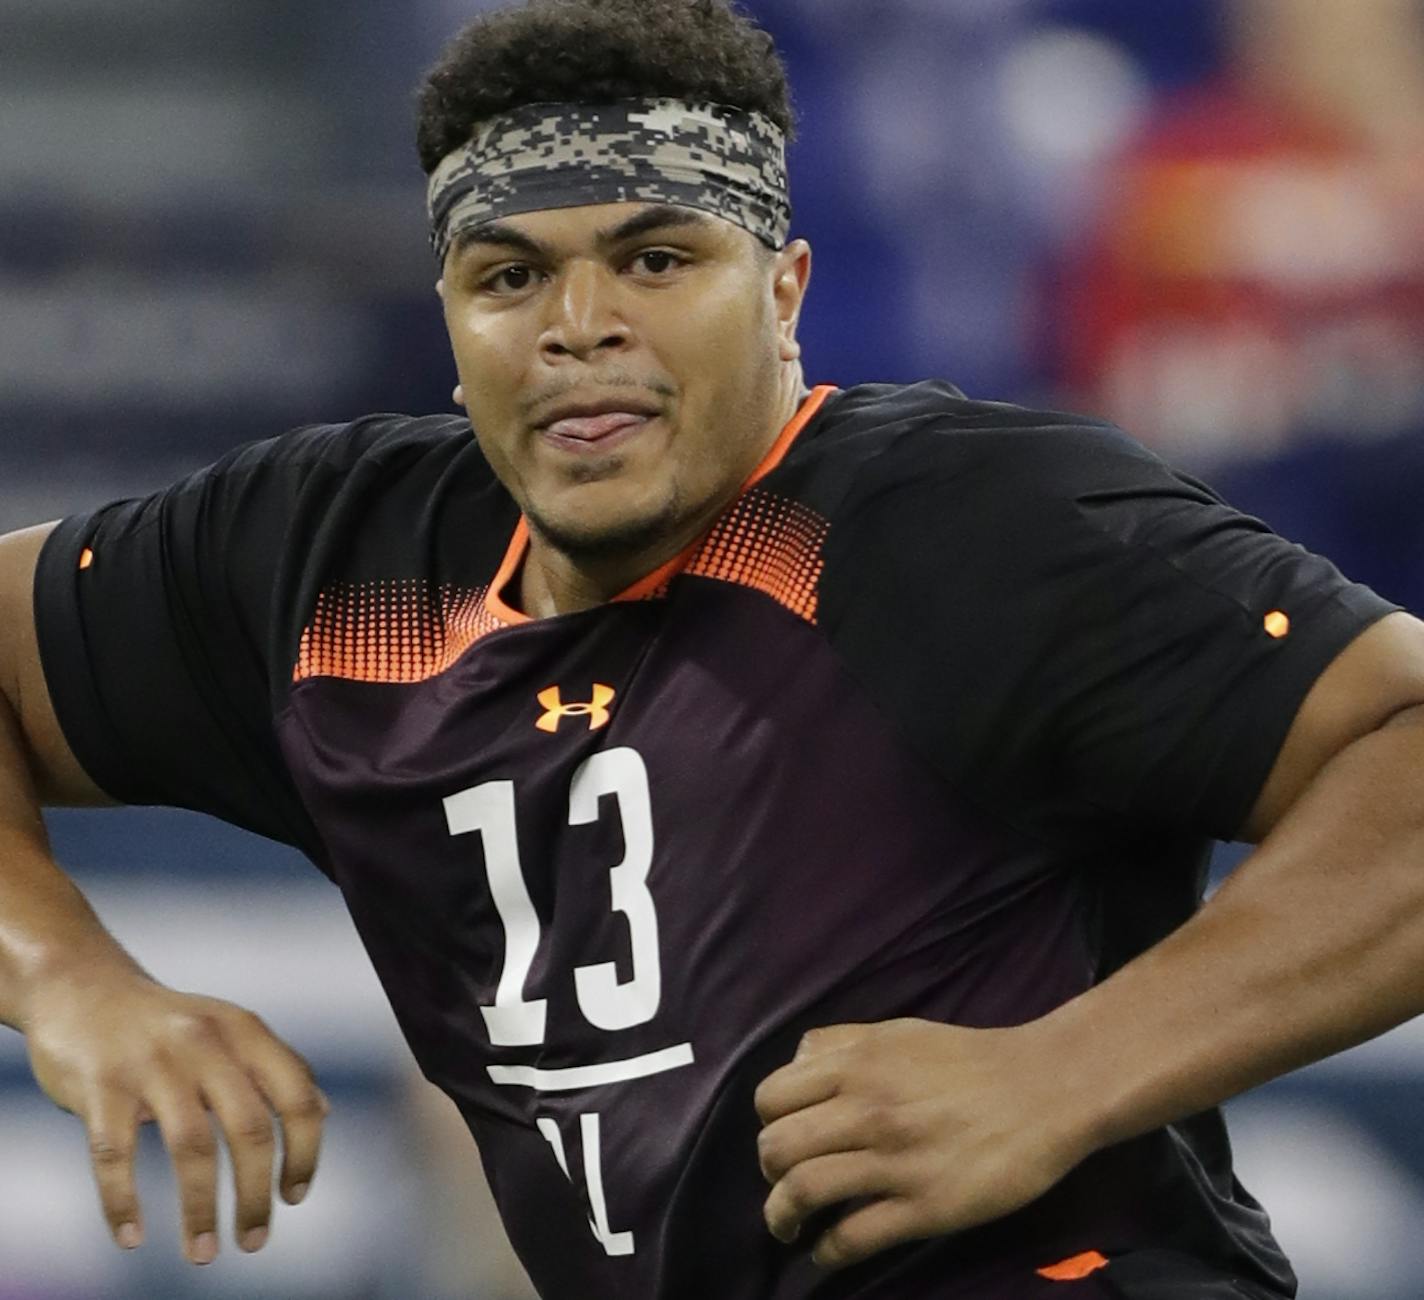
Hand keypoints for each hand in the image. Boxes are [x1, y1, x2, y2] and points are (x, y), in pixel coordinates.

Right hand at [23, 967, 327, 1264]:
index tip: (295, 1197)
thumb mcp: (231, 1031)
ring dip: (200, 1210)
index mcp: (246, 1031)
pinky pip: (115, 1157)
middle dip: (255, 1195)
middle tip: (253, 1241)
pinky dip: (122, 1204)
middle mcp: (206, 1042)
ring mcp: (152, 1062)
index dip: (304, 1151)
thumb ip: (274, 1069)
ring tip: (204, 1253)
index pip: (296, 1095)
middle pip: (250, 1128)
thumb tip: (322, 1113)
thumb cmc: (168, 1025)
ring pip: (190, 1148)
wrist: (84, 989)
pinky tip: (131, 1237)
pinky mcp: (100, 1085)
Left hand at [754, 1018, 1088, 1270]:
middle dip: (769, 1173)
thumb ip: (843, 1043)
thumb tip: (796, 1064)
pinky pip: (852, 1237)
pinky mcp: (924, 1207)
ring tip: (789, 1227)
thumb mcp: (897, 1033)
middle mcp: (865, 1109)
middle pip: (777, 1148)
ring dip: (782, 1217)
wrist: (1045, 1089)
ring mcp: (893, 1160)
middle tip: (784, 1184)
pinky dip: (826, 1252)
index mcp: (856, 1064)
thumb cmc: (971, 1060)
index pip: (772, 1097)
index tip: (783, 1139)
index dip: (768, 1123)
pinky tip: (826, 1254)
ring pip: (803, 1191)